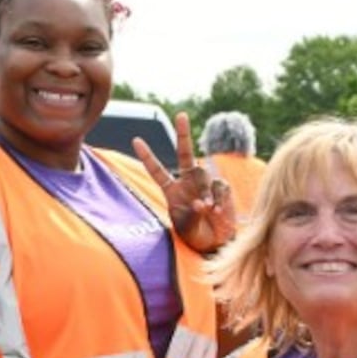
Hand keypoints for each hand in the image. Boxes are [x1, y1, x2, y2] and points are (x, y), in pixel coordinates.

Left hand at [133, 112, 235, 254]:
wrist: (215, 242)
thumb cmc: (196, 235)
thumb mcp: (186, 229)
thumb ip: (191, 216)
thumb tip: (201, 203)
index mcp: (172, 190)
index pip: (157, 170)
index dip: (148, 156)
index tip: (136, 139)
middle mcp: (187, 182)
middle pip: (184, 153)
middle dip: (183, 134)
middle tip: (181, 114)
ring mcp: (204, 183)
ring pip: (204, 174)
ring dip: (205, 191)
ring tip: (208, 210)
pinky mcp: (220, 188)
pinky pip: (219, 186)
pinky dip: (218, 198)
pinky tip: (217, 211)